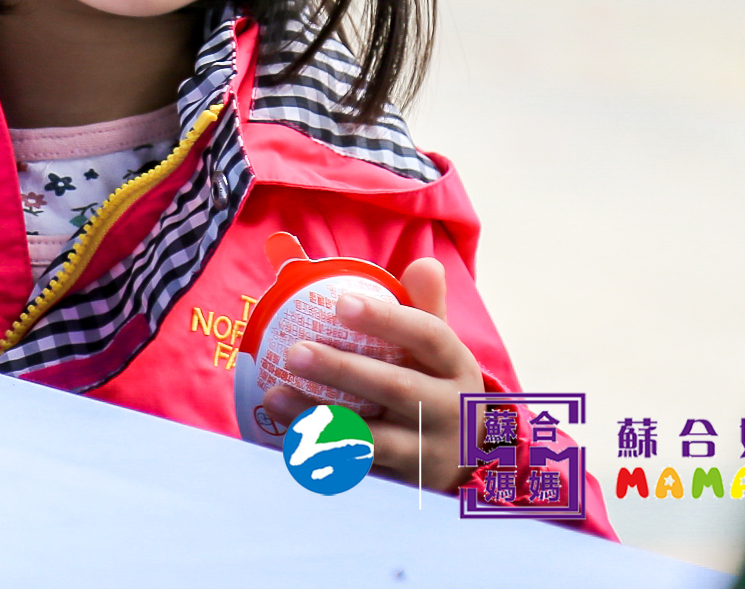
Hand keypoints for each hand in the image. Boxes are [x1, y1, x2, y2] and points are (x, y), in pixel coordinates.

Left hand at [259, 257, 483, 492]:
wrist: (470, 462)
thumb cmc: (436, 386)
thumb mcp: (438, 350)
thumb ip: (423, 306)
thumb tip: (422, 260)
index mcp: (455, 366)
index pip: (428, 335)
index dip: (387, 319)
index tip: (341, 303)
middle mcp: (448, 409)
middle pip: (396, 388)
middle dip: (343, 370)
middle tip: (295, 351)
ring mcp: (428, 452)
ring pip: (373, 437)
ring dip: (321, 418)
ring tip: (275, 395)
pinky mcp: (404, 484)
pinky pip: (359, 471)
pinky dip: (323, 455)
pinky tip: (287, 438)